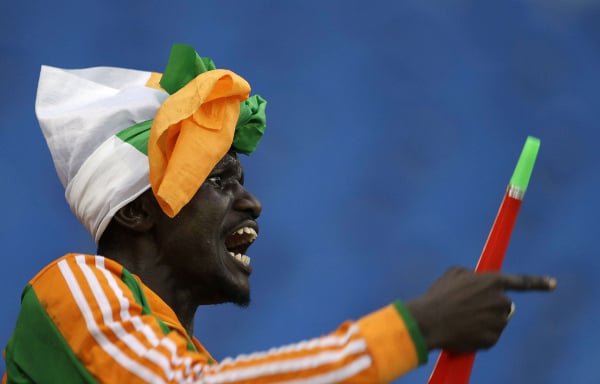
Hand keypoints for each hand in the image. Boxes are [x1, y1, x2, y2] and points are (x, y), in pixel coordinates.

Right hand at [405, 267, 555, 352]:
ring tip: (462, 319)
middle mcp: (500, 300)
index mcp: (493, 281)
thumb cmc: (439, 295)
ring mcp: (498, 320)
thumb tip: (477, 281)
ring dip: (484, 321)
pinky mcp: (493, 338)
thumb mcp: (454, 274)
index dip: (539, 282)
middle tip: (470, 308)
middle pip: (504, 304)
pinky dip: (479, 335)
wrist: (429, 320)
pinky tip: (464, 330)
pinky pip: (490, 336)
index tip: (553, 284)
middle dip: (491, 306)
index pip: (522, 281)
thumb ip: (473, 275)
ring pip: (497, 321)